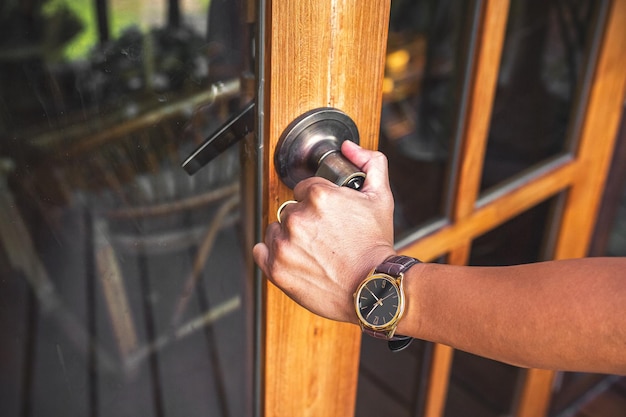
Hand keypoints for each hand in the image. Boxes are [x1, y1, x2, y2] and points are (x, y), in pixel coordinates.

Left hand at [253, 141, 396, 323]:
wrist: (373, 289)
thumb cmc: (376, 246)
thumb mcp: (381, 197)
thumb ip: (370, 163)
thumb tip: (349, 148)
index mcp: (319, 196)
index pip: (303, 189)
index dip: (316, 203)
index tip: (326, 217)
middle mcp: (297, 218)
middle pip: (290, 210)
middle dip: (304, 221)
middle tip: (324, 237)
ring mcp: (284, 244)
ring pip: (276, 229)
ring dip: (288, 237)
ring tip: (312, 251)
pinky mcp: (276, 268)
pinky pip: (261, 251)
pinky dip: (271, 254)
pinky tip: (293, 258)